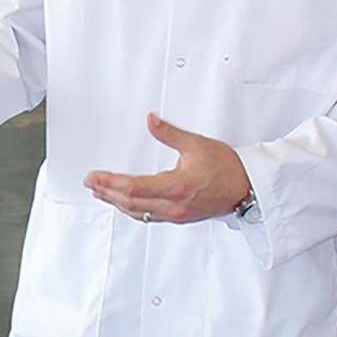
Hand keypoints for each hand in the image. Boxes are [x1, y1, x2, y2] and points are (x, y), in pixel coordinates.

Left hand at [81, 113, 249, 223]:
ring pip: (137, 212)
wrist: (247, 188)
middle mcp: (173, 205)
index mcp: (175, 186)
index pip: (132, 187)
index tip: (93, 176)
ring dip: (116, 202)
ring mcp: (176, 214)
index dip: (109, 182)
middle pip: (129, 203)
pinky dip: (131, 209)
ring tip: (100, 192)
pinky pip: (148, 216)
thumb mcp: (196, 143)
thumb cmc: (226, 167)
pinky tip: (124, 203)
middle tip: (89, 182)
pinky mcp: (179, 216)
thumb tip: (150, 120)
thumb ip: (169, 133)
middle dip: (106, 192)